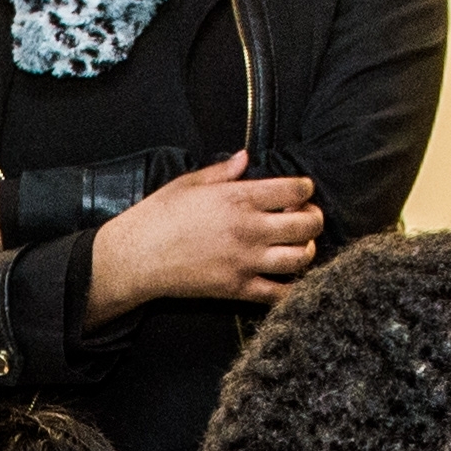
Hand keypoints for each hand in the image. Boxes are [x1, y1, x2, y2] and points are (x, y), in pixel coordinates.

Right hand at [86, 156, 325, 319]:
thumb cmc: (158, 216)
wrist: (136, 257)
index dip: (305, 188)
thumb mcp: (189, 183)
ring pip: (300, 258)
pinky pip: (279, 293)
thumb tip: (245, 158)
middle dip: (314, 219)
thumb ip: (223, 171)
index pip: (295, 189)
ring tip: (299, 246)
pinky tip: (288, 278)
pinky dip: (291, 287)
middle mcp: (248, 229)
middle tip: (307, 218)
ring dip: (307, 251)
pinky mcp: (237, 288)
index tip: (301, 191)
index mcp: (239, 198)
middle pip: (307, 224)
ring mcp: (245, 261)